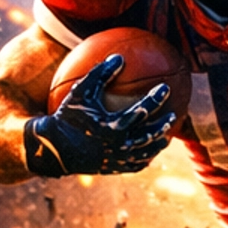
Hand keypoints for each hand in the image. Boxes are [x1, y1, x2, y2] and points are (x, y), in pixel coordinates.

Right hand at [22, 55, 175, 177]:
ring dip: (158, 143)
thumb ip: (100, 74)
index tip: (165, 88)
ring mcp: (118, 160)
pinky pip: (135, 165)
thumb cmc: (67, 116)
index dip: (156, 98)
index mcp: (114, 126)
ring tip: (166, 136)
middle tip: (173, 115)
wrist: (54, 148)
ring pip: (146, 153)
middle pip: (150, 135)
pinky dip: (145, 158)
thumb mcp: (80, 92)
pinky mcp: (114, 169)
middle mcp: (120, 145)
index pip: (142, 110)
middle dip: (164, 124)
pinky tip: (149, 152)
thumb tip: (119, 57)